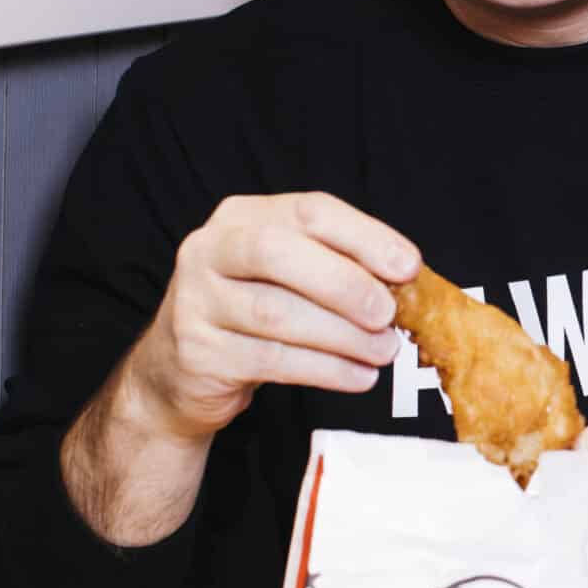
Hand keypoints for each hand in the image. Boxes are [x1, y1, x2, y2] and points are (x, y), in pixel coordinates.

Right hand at [127, 192, 420, 442]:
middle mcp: (210, 250)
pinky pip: (271, 359)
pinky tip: (358, 376)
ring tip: (383, 351)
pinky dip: (325, 369)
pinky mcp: (199, 352)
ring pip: (276, 313)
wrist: (178, 371)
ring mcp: (197, 301)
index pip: (309, 212)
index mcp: (242, 217)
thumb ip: (336, 267)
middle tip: (388, 314)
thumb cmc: (251, 313)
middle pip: (280, 253)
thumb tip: (405, 280)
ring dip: (342, 335)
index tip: (408, 267)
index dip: (364, 237)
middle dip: (344, 284)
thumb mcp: (288, 276)